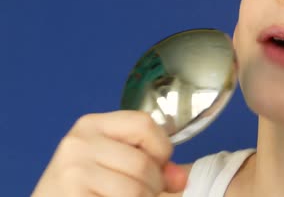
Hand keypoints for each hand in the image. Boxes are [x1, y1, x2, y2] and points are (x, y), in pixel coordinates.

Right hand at [32, 111, 187, 196]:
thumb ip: (152, 162)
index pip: (145, 123)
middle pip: (143, 163)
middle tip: (140, 191)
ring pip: (136, 190)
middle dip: (154, 184)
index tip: (157, 164)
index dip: (161, 148)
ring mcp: (72, 173)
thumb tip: (182, 177)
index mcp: (91, 125)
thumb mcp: (112, 161)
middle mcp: (78, 144)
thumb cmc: (83, 187)